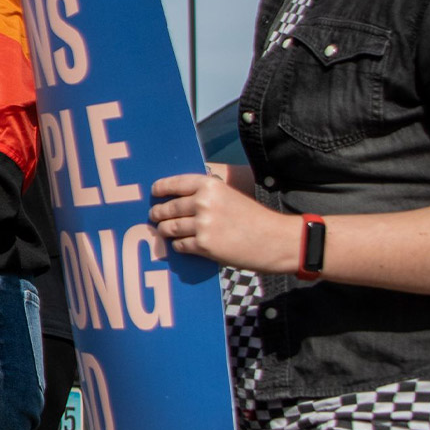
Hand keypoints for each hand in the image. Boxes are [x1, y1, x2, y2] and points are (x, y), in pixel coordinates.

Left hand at [148, 173, 297, 271]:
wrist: (274, 239)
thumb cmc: (253, 217)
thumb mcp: (229, 195)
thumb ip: (205, 195)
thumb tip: (175, 200)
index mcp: (210, 185)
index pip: (174, 184)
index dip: (160, 189)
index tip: (154, 193)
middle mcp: (203, 202)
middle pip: (167, 208)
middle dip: (158, 214)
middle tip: (155, 216)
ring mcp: (202, 224)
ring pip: (169, 228)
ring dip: (165, 231)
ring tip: (165, 231)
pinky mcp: (203, 245)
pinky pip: (179, 245)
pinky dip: (179, 246)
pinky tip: (183, 244)